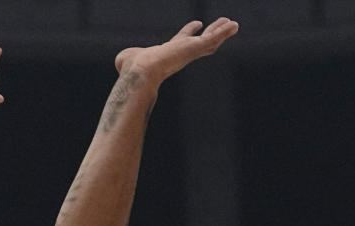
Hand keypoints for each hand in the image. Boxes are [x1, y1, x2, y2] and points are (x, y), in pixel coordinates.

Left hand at [116, 18, 238, 85]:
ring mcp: (188, 52)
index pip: (181, 40)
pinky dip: (224, 32)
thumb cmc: (132, 69)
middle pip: (200, 41)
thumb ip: (125, 58)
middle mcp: (181, 53)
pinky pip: (213, 39)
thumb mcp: (127, 58)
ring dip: (222, 32)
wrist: (141, 73)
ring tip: (234, 24)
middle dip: (211, 32)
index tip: (197, 23)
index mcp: (168, 53)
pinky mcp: (194, 49)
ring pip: (210, 41)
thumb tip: (119, 62)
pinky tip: (233, 25)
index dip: (189, 32)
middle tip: (223, 24)